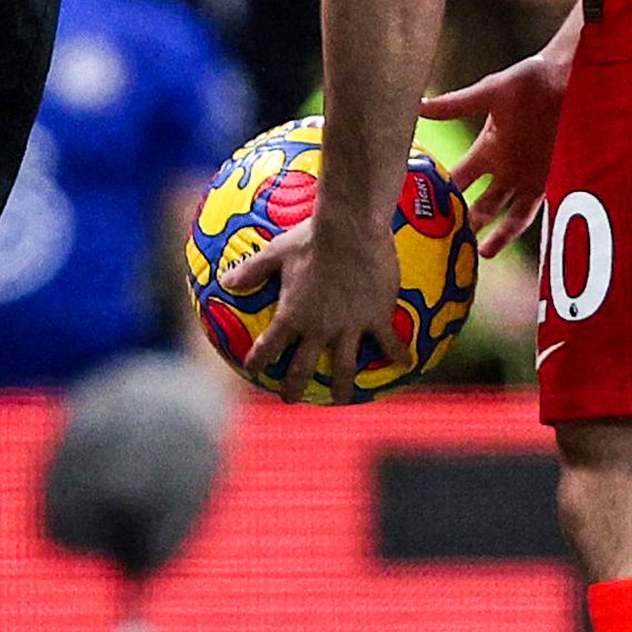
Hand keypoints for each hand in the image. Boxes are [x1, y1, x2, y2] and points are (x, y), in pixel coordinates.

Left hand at [249, 210, 401, 404]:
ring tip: (341, 400)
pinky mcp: (377, 318)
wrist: (351, 231)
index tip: (252, 371)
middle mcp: (319, 327)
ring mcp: (349, 326)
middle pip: (303, 367)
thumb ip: (252, 270)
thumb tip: (226, 281)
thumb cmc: (310, 238)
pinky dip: (397, 355)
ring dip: (342, 386)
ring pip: (344, 366)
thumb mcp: (276, 252)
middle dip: (294, 386)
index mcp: (292, 314)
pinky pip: (389, 343)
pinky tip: (406, 365)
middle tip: (290, 399)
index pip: (269, 345)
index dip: (258, 359)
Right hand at [425, 41, 573, 257]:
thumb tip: (418, 107)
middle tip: (446, 242)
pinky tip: (504, 244)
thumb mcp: (488, 93)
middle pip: (479, 202)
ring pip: (505, 214)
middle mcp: (505, 168)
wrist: (567, 80)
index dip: (439, 192)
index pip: (457, 177)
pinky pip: (529, 213)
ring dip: (492, 233)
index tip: (419, 208)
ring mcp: (527, 177)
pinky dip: (514, 228)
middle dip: (463, 221)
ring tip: (478, 253)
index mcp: (487, 148)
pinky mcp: (549, 180)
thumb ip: (455, 106)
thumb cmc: (527, 81)